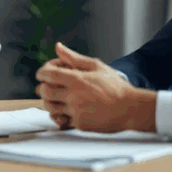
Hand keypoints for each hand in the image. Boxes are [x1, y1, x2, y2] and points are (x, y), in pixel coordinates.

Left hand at [35, 42, 154, 132]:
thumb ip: (74, 57)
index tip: (44, 73)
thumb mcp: (96, 66)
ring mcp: (76, 111)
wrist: (130, 108)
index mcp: (77, 79)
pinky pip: (61, 120)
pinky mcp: (79, 124)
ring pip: (49, 107)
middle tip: (48, 86)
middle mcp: (74, 96)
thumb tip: (58, 47)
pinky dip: (60, 115)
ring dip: (49, 102)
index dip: (42, 73)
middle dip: (43, 87)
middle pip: (45, 91)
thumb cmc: (115, 86)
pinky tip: (67, 110)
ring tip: (57, 98)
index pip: (48, 74)